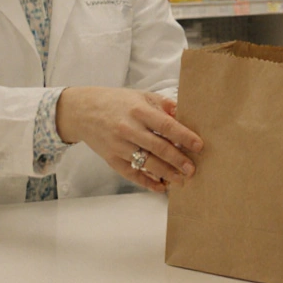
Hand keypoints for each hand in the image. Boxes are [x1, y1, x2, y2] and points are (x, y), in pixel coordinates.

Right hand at [56, 87, 202, 193]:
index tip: (199, 145)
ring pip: (147, 163)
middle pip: (159, 147)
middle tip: (193, 169)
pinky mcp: (111, 159)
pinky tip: (161, 186)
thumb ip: (163, 104)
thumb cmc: (116, 102)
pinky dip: (147, 182)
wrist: (83, 111)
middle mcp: (129, 129)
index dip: (184, 136)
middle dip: (178, 160)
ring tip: (181, 180)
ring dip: (166, 173)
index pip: (166, 125)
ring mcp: (119, 146)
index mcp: (139, 110)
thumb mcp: (140, 96)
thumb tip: (184, 115)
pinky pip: (132, 174)